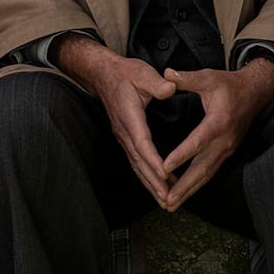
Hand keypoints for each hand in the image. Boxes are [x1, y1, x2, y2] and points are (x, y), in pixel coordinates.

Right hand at [54, 35, 179, 208]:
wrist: (103, 75)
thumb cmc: (125, 73)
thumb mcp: (142, 72)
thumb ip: (157, 83)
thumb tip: (170, 89)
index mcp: (130, 116)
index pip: (142, 142)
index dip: (153, 159)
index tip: (164, 173)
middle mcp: (124, 132)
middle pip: (139, 162)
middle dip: (153, 182)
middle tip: (168, 199)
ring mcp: (123, 137)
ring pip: (137, 166)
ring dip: (150, 184)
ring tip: (165, 200)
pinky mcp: (126, 139)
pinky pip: (137, 162)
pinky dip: (147, 176)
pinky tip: (159, 185)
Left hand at [157, 60, 273, 211]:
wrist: (256, 93)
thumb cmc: (229, 85)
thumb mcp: (209, 77)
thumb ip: (187, 79)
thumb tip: (166, 75)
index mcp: (219, 121)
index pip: (197, 141)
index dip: (181, 155)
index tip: (164, 168)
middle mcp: (224, 141)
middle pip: (202, 168)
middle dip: (183, 186)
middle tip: (166, 200)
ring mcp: (226, 150)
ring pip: (206, 175)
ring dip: (188, 191)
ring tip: (170, 204)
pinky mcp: (225, 153)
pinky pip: (209, 173)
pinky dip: (195, 185)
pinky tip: (182, 194)